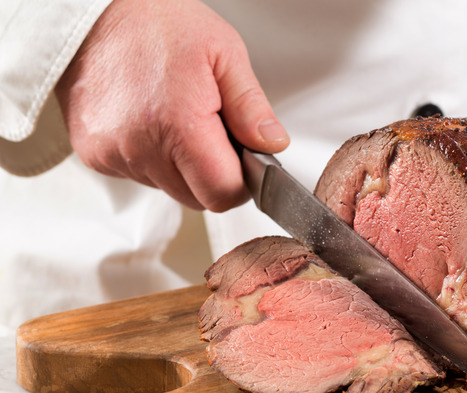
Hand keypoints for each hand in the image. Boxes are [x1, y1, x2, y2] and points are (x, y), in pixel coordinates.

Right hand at [55, 0, 288, 210]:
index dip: (242, 181)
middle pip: (197, 198)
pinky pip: (139, 175)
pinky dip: (153, 157)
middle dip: (213, 172)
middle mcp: (140, 148)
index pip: (222, 194)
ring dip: (182, 165)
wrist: (94, 11)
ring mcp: (112, 155)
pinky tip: (150, 120)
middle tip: (211, 128)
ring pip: (169, 188)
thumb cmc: (158, 23)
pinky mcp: (94, 155)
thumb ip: (251, 107)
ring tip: (176, 116)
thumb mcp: (224, 53)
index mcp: (178, 125)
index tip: (245, 157)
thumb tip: (272, 145)